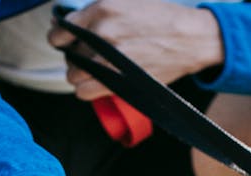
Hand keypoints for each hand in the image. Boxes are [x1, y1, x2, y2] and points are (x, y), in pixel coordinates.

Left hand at [48, 0, 223, 100]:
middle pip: (68, 55)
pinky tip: (97, 82)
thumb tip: (66, 22)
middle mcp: (103, 34)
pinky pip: (86, 92)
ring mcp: (111, 60)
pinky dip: (87, 89)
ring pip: (74, 76)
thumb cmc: (161, 18)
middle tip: (87, 55)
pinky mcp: (119, 81)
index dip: (60, 38)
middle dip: (74, 56)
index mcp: (103, 9)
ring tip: (92, 69)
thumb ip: (97, 11)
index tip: (65, 41)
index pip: (61, 30)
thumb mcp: (128, 0)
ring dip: (80, 75)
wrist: (190, 38)